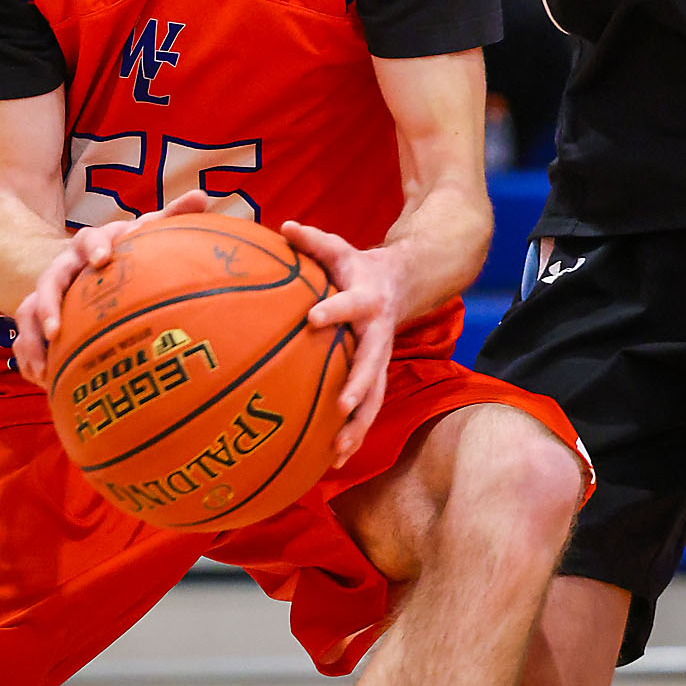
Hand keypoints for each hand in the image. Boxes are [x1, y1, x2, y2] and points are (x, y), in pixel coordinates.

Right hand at [11, 188, 212, 385]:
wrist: (85, 261)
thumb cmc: (124, 247)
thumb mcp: (143, 230)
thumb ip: (172, 215)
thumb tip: (202, 196)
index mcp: (91, 243)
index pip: (89, 239)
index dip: (94, 247)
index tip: (103, 259)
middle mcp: (64, 266)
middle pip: (48, 280)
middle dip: (48, 303)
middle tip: (56, 329)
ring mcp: (46, 291)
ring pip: (27, 311)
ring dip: (33, 338)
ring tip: (45, 367)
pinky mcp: (36, 316)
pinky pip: (24, 337)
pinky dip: (29, 356)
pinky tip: (44, 378)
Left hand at [282, 219, 398, 466]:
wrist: (402, 282)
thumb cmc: (357, 267)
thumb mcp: (339, 249)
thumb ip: (312, 240)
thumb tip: (283, 226)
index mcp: (366, 299)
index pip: (349, 304)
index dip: (333, 310)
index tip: (313, 318)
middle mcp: (378, 333)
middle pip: (372, 362)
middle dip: (358, 385)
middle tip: (341, 405)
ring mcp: (381, 358)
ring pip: (376, 396)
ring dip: (359, 424)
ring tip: (338, 452)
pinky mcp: (378, 375)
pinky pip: (370, 408)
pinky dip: (355, 433)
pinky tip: (335, 460)